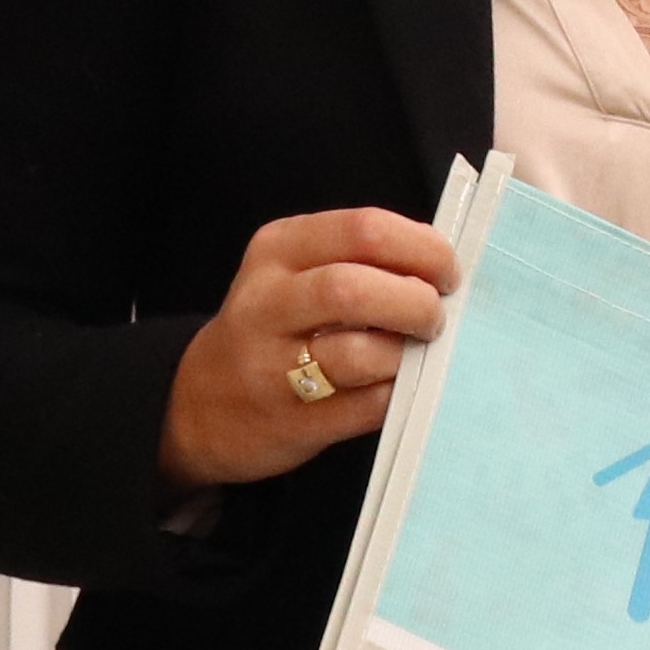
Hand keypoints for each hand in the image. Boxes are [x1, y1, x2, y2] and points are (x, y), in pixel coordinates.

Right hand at [161, 207, 460, 494]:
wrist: (202, 404)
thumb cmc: (275, 329)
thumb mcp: (296, 273)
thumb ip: (360, 261)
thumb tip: (445, 271)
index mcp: (278, 250)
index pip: (363, 228)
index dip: (422, 248)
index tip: (447, 272)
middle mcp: (266, 302)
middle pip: (355, 289)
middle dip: (416, 302)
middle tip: (434, 318)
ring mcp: (271, 366)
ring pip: (360, 353)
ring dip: (407, 355)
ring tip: (413, 355)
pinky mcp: (290, 421)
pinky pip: (366, 406)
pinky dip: (397, 396)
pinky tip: (396, 388)